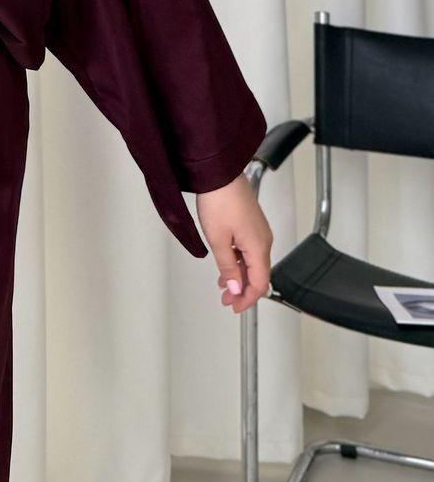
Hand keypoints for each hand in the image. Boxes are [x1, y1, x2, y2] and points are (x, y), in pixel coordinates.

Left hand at [195, 173, 272, 313]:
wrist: (219, 173)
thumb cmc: (219, 200)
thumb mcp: (218, 239)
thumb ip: (227, 267)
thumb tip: (235, 288)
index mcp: (258, 247)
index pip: (260, 283)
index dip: (248, 299)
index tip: (235, 307)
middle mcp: (263, 240)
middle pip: (258, 274)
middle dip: (243, 290)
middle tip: (227, 300)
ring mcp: (258, 231)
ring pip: (252, 263)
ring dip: (239, 277)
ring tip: (223, 286)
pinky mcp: (251, 224)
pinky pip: (248, 250)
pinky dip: (238, 262)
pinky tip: (226, 265)